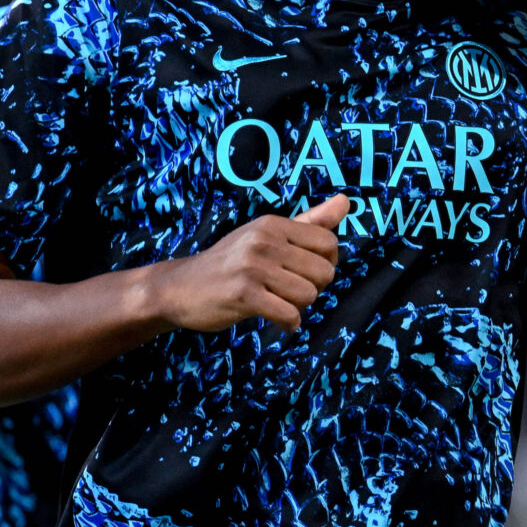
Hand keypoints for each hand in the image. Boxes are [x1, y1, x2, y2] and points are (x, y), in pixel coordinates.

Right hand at [152, 195, 347, 332]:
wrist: (179, 288)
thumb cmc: (229, 262)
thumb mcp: (267, 235)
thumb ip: (310, 221)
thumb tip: (347, 202)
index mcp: (273, 224)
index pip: (329, 243)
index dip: (324, 263)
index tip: (303, 272)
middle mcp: (264, 241)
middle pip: (324, 272)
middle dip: (313, 288)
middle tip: (289, 291)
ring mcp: (253, 267)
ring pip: (308, 295)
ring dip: (298, 307)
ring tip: (278, 303)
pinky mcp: (244, 295)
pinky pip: (289, 314)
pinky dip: (288, 324)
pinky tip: (276, 320)